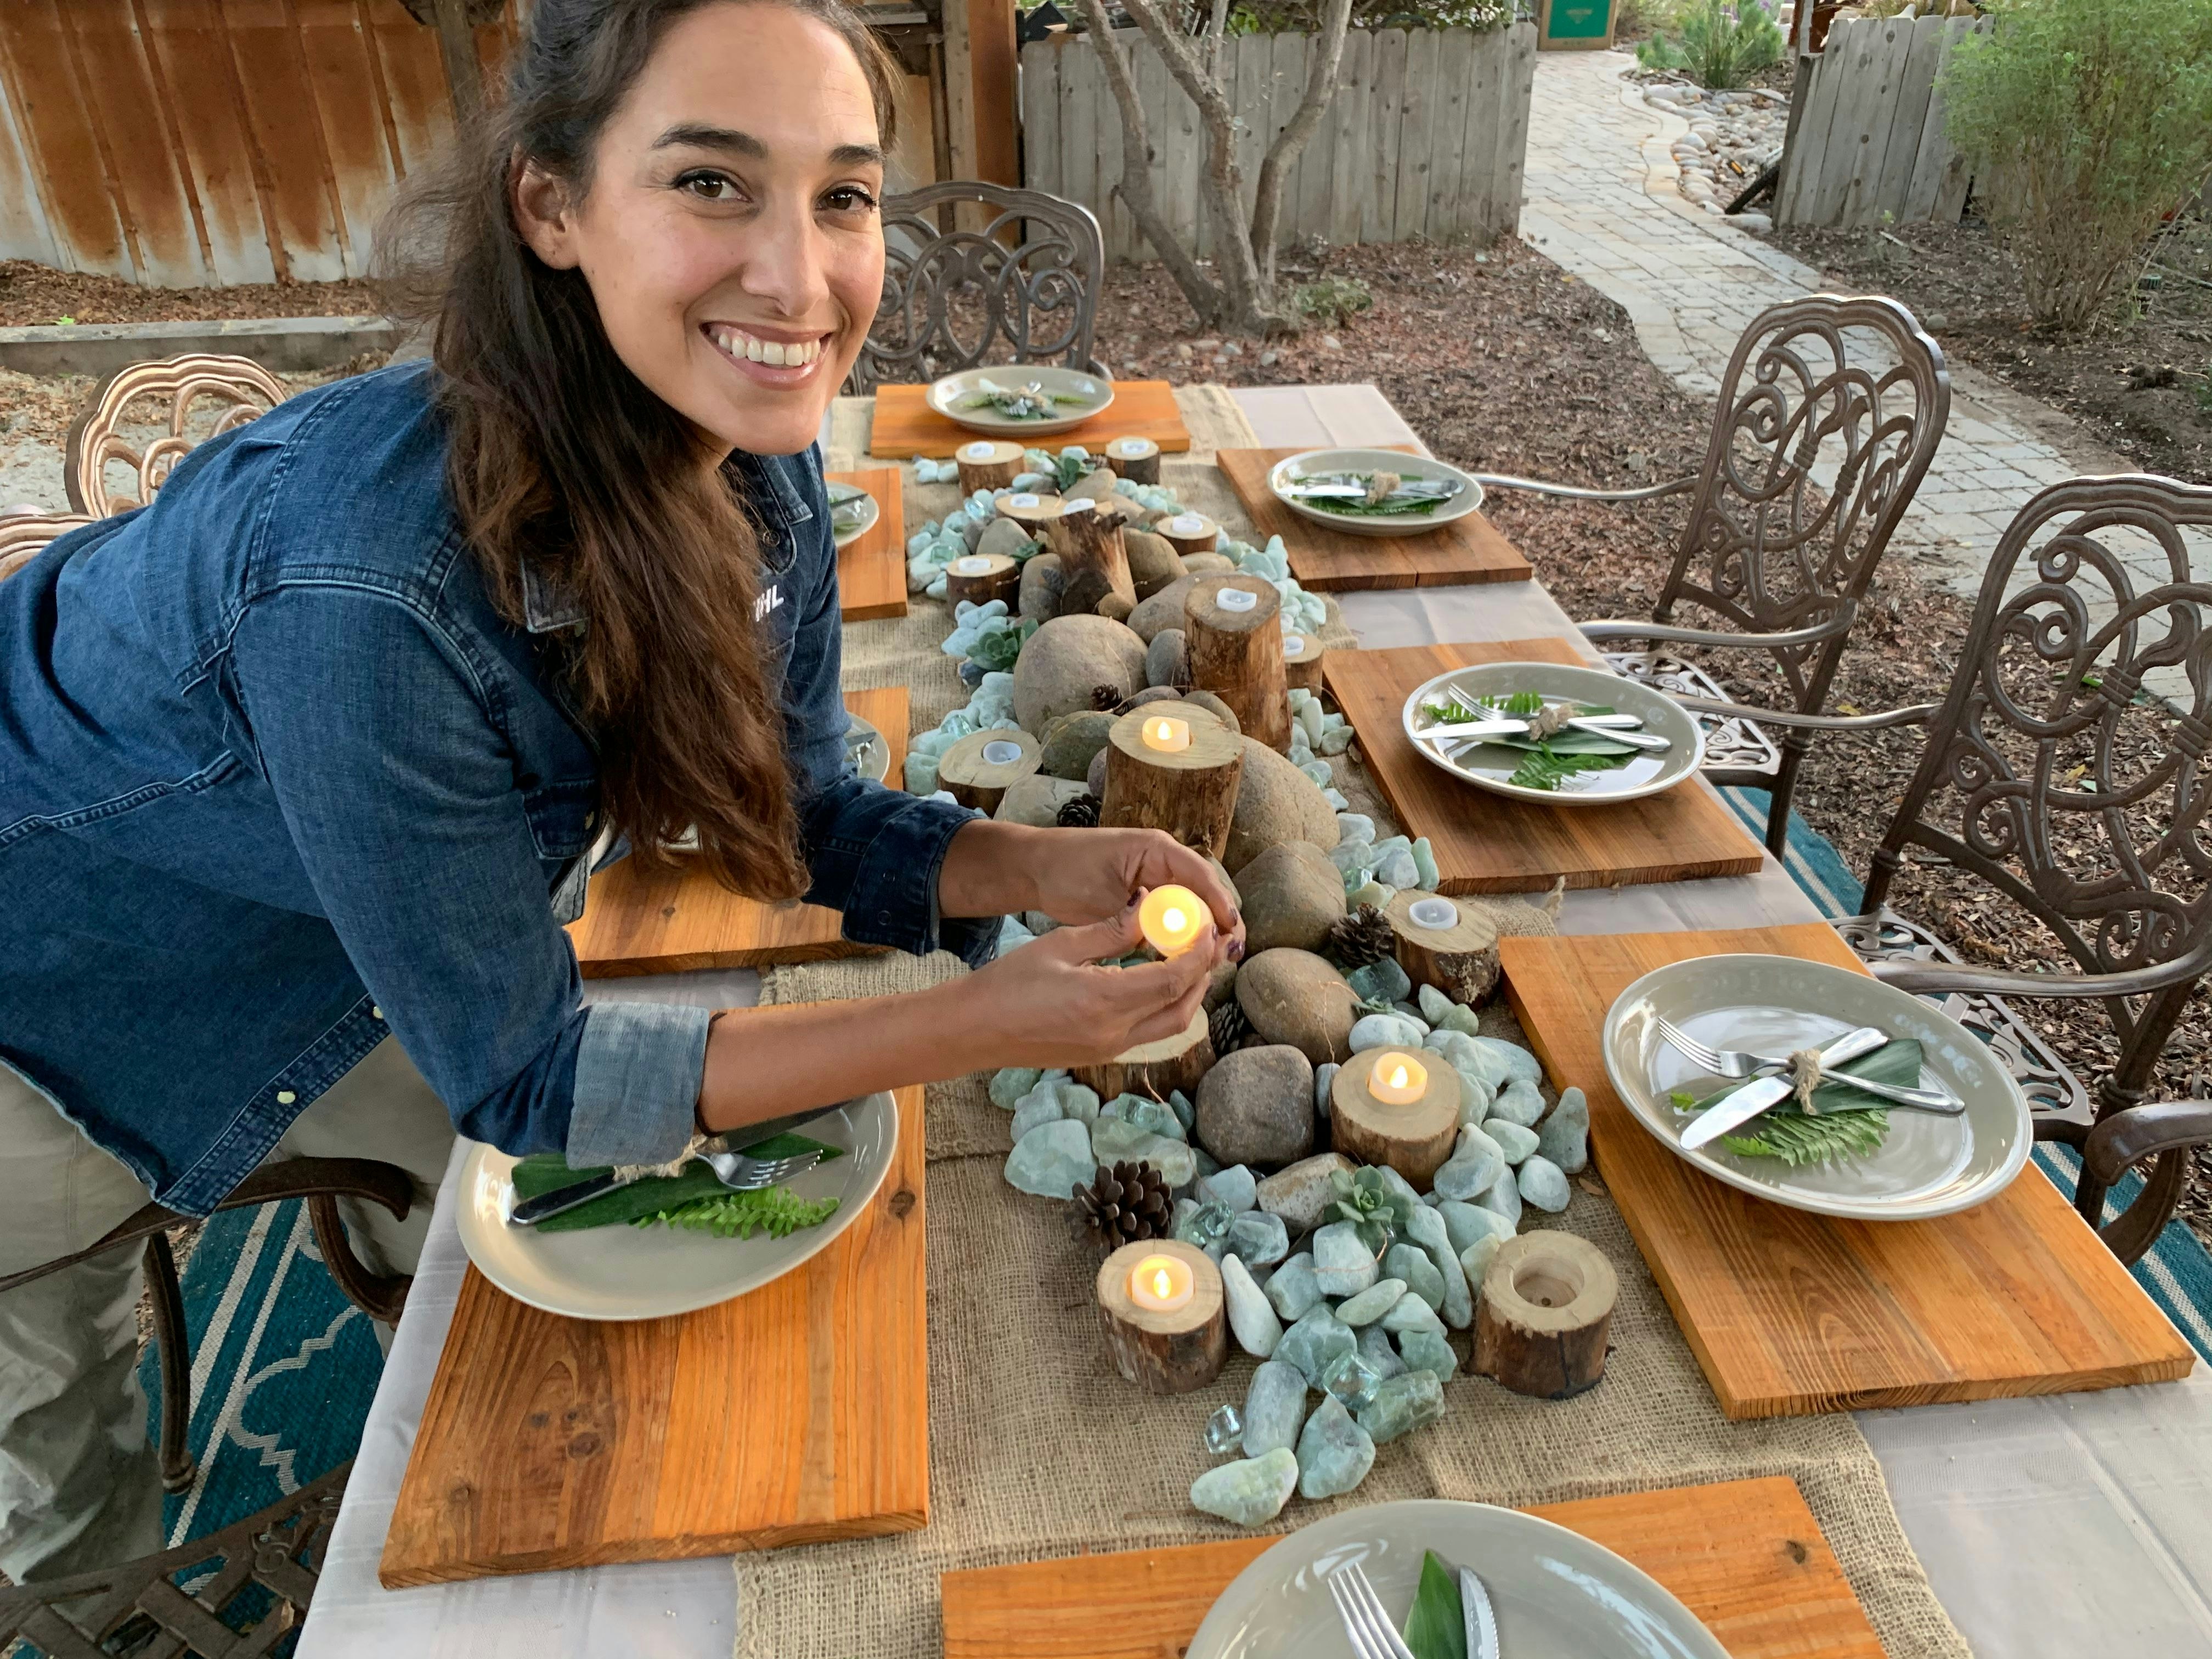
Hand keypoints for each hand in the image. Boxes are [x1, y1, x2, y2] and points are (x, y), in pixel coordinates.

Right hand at [962, 899, 1226, 1068]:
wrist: (974, 1029)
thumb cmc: (1008, 983)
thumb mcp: (1061, 945)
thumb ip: (1111, 931)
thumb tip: (1149, 908)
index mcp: (1104, 1002)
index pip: (1173, 979)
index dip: (1198, 953)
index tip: (1208, 928)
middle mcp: (1114, 1033)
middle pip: (1183, 1008)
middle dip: (1202, 975)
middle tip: (1207, 943)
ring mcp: (1108, 1050)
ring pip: (1170, 1026)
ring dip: (1188, 995)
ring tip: (1189, 961)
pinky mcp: (1101, 1055)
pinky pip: (1149, 1033)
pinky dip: (1165, 1007)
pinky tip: (1157, 982)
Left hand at [1027, 827, 1245, 957]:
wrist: (1035, 868)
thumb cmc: (1065, 871)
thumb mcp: (1100, 899)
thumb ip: (1133, 920)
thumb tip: (1165, 946)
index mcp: (1157, 849)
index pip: (1201, 875)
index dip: (1219, 903)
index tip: (1230, 930)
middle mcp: (1164, 862)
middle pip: (1205, 893)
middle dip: (1219, 924)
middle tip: (1228, 955)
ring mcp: (1158, 881)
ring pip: (1193, 908)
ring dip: (1204, 934)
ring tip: (1216, 962)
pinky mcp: (1148, 900)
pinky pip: (1173, 919)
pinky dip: (1182, 938)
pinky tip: (1189, 961)